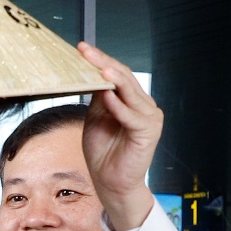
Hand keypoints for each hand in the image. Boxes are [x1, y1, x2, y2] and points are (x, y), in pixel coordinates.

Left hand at [77, 43, 163, 230]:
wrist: (110, 182)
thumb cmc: (103, 151)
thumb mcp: (95, 117)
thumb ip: (98, 97)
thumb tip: (91, 72)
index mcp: (131, 100)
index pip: (117, 73)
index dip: (100, 61)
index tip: (81, 49)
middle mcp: (143, 105)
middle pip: (124, 78)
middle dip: (104, 63)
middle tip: (86, 52)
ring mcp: (149, 117)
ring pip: (130, 92)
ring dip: (114, 79)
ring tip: (100, 68)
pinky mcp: (148, 132)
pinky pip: (132, 116)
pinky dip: (119, 106)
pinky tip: (107, 95)